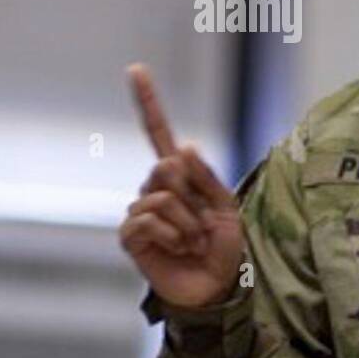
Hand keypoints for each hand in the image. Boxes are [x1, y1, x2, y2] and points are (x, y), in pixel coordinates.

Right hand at [119, 63, 244, 308]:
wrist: (217, 287)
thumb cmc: (224, 248)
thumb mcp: (227, 206)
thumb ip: (205, 177)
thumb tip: (182, 147)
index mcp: (179, 176)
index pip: (159, 133)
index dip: (148, 102)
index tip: (136, 69)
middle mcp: (154, 189)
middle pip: (166, 168)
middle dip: (193, 198)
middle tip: (203, 226)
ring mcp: (140, 212)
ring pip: (161, 197)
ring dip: (187, 223)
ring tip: (192, 242)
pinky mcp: (131, 237)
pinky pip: (148, 219)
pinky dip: (171, 235)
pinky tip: (177, 249)